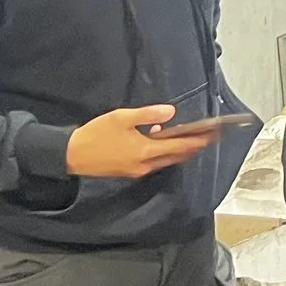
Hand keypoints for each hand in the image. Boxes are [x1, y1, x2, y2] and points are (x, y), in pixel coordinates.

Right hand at [64, 105, 215, 179]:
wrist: (70, 155)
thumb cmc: (96, 134)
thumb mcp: (122, 118)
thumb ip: (148, 115)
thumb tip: (171, 113)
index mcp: (146, 151)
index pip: (181, 146)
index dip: (199, 140)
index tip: (214, 134)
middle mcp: (146, 165)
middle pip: (177, 156)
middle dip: (194, 146)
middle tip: (209, 136)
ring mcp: (137, 170)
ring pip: (166, 160)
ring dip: (179, 150)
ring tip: (190, 136)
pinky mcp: (130, 172)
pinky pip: (154, 163)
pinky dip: (163, 153)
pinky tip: (160, 140)